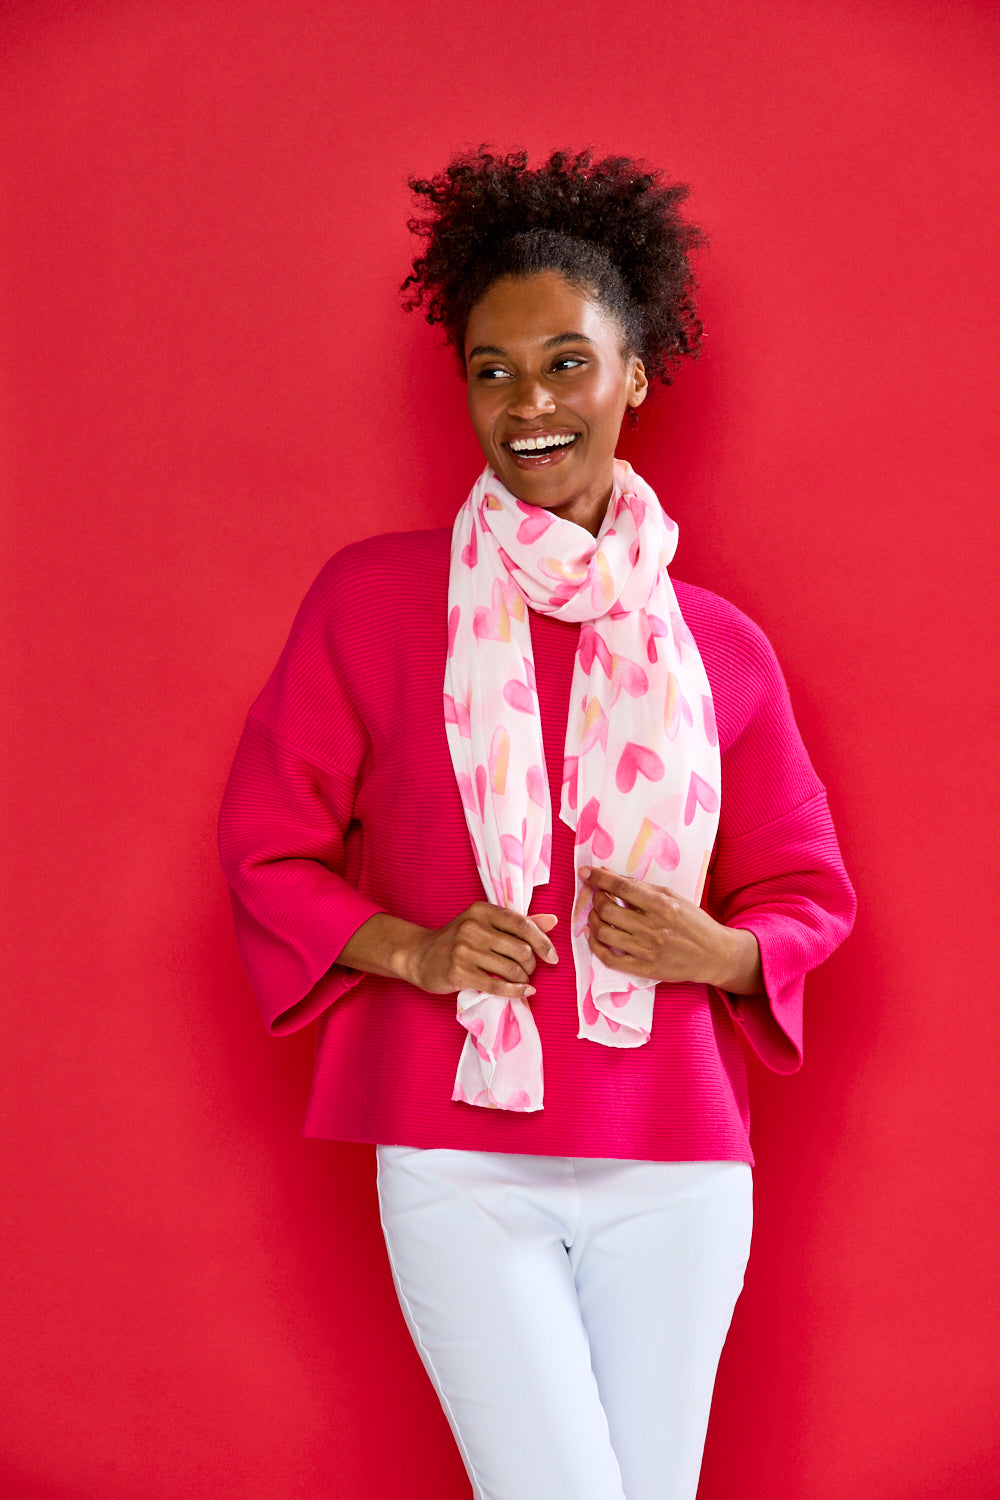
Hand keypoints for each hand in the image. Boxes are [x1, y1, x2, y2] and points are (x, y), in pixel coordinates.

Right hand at [338, 907, 557, 999]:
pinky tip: (523, 992)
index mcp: (482, 910)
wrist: (419, 956)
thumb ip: (518, 923)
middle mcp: (472, 927)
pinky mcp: (459, 973)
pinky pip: (496, 985)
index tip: (553, 957)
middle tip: (528, 970)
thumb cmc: (458, 940)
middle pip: (520, 949)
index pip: (522, 924)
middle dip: (531, 964)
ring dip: (523, 979)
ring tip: (521, 980)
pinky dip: (514, 991)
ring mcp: (464, 950)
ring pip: (511, 968)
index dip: (542, 942)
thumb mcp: (485, 924)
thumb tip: (553, 920)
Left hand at [580, 866, 762, 993]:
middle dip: (596, 898)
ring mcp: (646, 950)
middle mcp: (652, 927)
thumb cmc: (694, 923)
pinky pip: (609, 959)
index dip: (599, 878)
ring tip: (595, 915)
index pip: (622, 887)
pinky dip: (595, 946)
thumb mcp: (673, 897)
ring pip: (604, 934)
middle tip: (596, 895)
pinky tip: (594, 937)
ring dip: (593, 921)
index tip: (585, 872)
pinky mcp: (644, 968)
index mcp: (661, 905)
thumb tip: (611, 875)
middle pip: (608, 910)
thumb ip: (642, 887)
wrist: (715, 955)